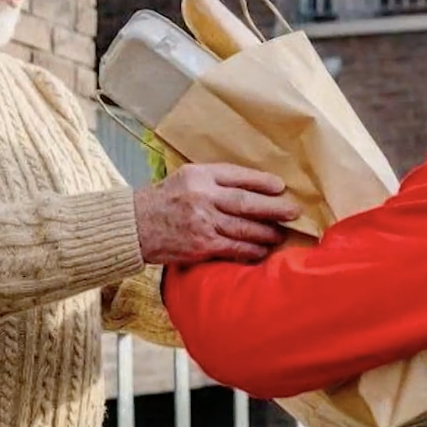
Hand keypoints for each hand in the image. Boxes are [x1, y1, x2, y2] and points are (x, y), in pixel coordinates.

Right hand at [133, 163, 301, 265]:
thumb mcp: (185, 178)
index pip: (237, 176)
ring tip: (280, 234)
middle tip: (293, 212)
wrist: (133, 226)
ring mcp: (202, 223)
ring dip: (266, 233)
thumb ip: (214, 179)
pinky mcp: (200, 246)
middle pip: (245, 202)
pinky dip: (250, 251)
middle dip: (273, 208)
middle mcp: (202, 197)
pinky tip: (262, 251)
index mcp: (199, 175)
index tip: (280, 186)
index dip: (262, 182)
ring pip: (243, 228)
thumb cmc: (162, 200)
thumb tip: (251, 186)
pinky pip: (233, 249)